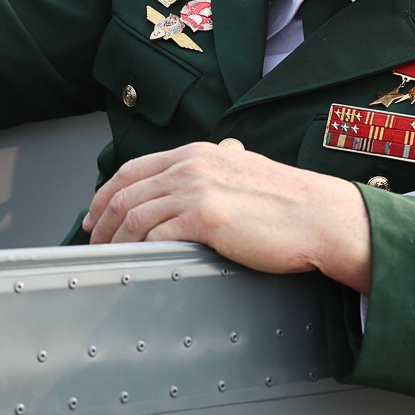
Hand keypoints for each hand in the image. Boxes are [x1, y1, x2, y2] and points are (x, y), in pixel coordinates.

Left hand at [80, 142, 372, 290]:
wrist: (320, 216)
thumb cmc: (288, 203)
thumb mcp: (238, 174)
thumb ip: (206, 179)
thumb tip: (179, 199)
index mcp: (197, 153)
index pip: (133, 169)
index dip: (105, 194)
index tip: (95, 215)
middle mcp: (191, 164)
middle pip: (125, 191)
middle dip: (102, 221)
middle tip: (94, 244)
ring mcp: (197, 188)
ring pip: (134, 214)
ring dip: (114, 240)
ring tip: (110, 259)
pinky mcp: (206, 217)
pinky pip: (155, 233)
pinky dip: (137, 249)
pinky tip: (134, 262)